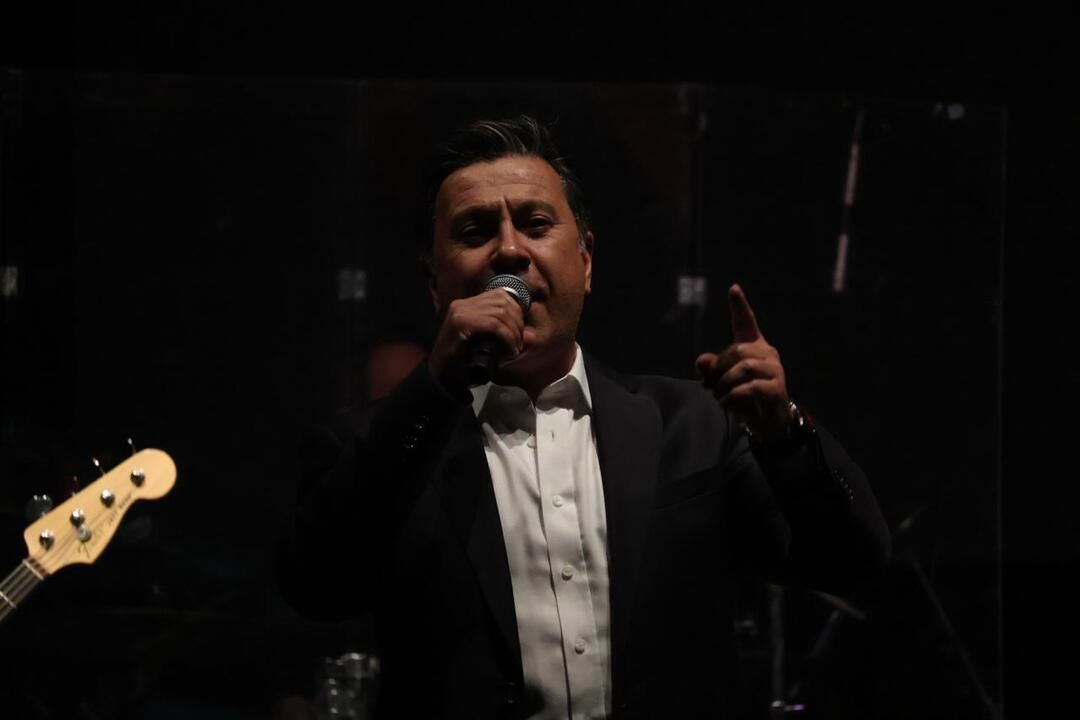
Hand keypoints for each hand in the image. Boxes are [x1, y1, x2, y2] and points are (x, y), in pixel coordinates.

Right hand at [427, 289, 531, 389]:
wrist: (440, 379)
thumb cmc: (463, 364)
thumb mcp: (488, 347)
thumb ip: (506, 338)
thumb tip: (531, 336)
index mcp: (467, 305)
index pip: (501, 294)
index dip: (517, 312)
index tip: (519, 333)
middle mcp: (462, 304)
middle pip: (503, 301)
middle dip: (517, 323)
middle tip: (518, 344)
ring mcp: (460, 312)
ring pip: (501, 312)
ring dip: (514, 333)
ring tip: (514, 350)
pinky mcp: (460, 323)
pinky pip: (494, 325)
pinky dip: (507, 338)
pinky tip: (508, 351)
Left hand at [695, 284, 791, 440]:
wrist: (768, 422)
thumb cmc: (744, 396)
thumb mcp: (722, 381)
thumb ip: (710, 369)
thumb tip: (702, 361)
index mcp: (754, 346)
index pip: (747, 322)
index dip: (740, 306)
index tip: (733, 288)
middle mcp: (767, 354)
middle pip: (738, 350)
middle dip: (718, 368)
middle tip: (708, 385)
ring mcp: (775, 370)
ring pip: (744, 367)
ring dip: (724, 383)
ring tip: (717, 395)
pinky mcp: (777, 389)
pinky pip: (751, 387)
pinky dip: (733, 396)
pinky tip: (725, 403)